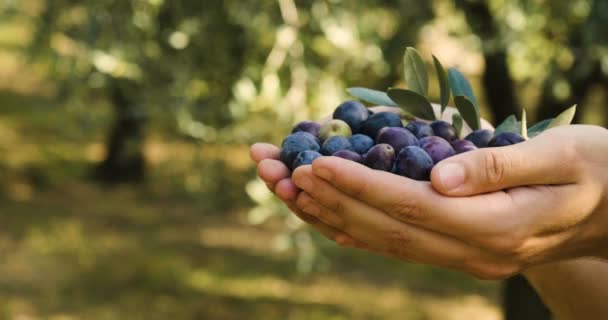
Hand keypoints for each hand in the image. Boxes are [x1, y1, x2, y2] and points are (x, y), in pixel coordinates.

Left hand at [290, 125, 607, 278]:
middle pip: (386, 229)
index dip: (360, 186)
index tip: (316, 165)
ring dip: (330, 214)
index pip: (413, 207)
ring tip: (286, 189)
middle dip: (328, 200)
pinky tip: (324, 215)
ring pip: (384, 241)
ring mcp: (463, 258)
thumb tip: (438, 177)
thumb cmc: (594, 171)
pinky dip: (356, 228)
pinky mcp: (456, 251)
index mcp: (499, 227)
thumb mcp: (561, 156)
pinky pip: (397, 244)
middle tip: (280, 172)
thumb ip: (497, 166)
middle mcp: (474, 253)